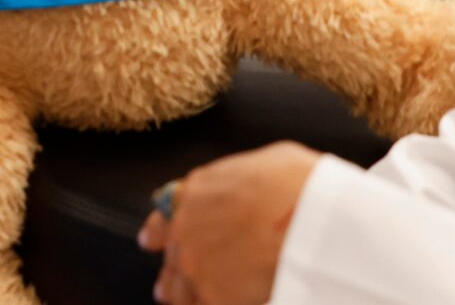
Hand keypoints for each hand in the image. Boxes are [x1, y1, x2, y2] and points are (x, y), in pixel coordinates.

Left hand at [138, 142, 323, 304]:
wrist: (303, 214)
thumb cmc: (293, 183)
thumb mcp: (262, 164)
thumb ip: (239, 182)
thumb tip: (250, 189)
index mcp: (194, 193)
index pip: (163, 216)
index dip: (157, 231)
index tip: (151, 240)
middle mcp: (186, 229)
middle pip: (171, 258)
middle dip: (172, 273)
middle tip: (166, 287)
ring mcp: (196, 266)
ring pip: (179, 291)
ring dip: (182, 297)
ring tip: (181, 303)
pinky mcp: (215, 297)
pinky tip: (220, 304)